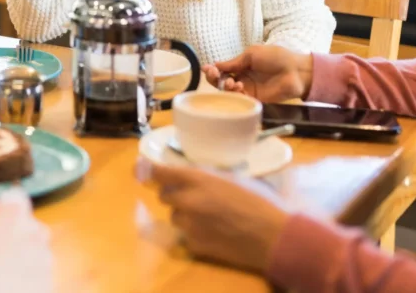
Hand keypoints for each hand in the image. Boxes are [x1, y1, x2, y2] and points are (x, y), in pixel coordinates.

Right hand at [0, 189, 52, 292]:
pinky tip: (1, 285)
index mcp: (11, 212)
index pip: (15, 199)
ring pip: (34, 253)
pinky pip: (36, 278)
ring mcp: (42, 263)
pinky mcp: (43, 287)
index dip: (0, 208)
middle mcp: (33, 234)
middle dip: (12, 233)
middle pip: (28, 225)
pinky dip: (24, 280)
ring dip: (19, 258)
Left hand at [137, 158, 288, 273]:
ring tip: (209, 217)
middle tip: (194, 197)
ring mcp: (189, 225)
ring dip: (185, 214)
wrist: (272, 236)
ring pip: (174, 216)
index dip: (150, 171)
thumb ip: (205, 176)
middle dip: (174, 194)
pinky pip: (185, 235)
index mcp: (198, 179)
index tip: (143, 170)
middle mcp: (188, 201)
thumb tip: (187, 175)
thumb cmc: (258, 202)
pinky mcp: (194, 245)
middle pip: (164, 195)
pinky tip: (215, 233)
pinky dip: (195, 233)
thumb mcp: (231, 178)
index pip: (160, 172)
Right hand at [203, 45, 313, 101]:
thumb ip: (234, 62)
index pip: (223, 70)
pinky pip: (241, 100)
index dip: (214, 70)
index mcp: (242, 66)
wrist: (296, 70)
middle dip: (215, 79)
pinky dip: (236, 94)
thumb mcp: (252, 54)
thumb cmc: (276, 57)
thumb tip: (216, 65)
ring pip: (229, 93)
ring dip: (226, 86)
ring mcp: (249, 90)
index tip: (208, 68)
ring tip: (232, 81)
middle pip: (222, 83)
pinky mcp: (256, 100)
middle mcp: (243, 79)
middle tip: (215, 75)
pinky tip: (239, 86)